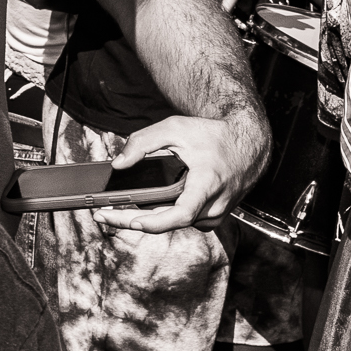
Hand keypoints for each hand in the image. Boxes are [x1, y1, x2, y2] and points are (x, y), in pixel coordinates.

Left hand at [101, 108, 268, 232]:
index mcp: (208, 183)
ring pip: (175, 223)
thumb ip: (143, 142)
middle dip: (133, 221)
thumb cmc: (213, 135)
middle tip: (102, 216)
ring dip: (148, 218)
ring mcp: (215, 214)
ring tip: (117, 211)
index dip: (155, 222)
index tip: (131, 220)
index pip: (182, 214)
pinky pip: (183, 221)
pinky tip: (145, 207)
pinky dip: (163, 215)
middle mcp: (214, 205)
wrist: (248, 143)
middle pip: (169, 222)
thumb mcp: (175, 127)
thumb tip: (119, 164)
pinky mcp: (213, 217)